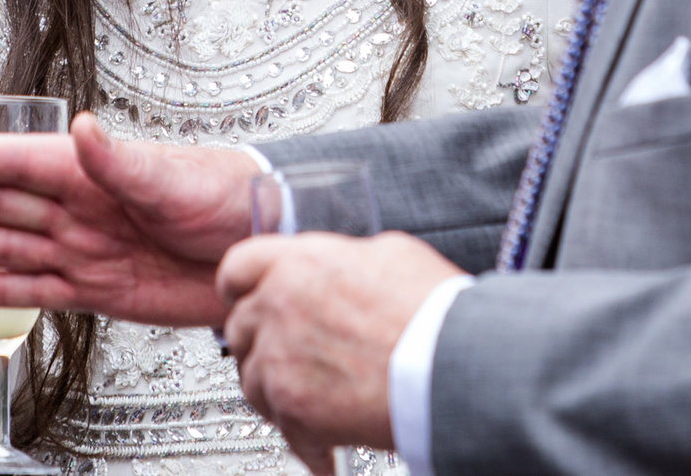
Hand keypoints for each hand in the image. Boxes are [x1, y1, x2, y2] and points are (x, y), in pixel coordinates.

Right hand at [0, 111, 255, 328]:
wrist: (262, 244)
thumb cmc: (227, 196)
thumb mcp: (174, 178)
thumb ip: (122, 162)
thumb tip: (86, 130)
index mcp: (91, 169)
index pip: (14, 161)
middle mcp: (79, 205)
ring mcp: (84, 246)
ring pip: (5, 246)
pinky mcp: (99, 287)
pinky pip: (36, 290)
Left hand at [216, 232, 459, 472]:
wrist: (451, 366)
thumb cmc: (432, 310)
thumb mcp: (390, 253)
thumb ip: (345, 258)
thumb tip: (340, 265)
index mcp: (300, 263)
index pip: (238, 267)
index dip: (240, 285)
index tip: (244, 297)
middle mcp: (280, 307)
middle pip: (240, 325)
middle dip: (261, 339)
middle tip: (287, 351)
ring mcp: (281, 359)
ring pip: (251, 377)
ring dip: (274, 386)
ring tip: (307, 395)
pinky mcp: (293, 407)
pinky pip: (279, 423)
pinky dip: (301, 433)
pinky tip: (324, 436)